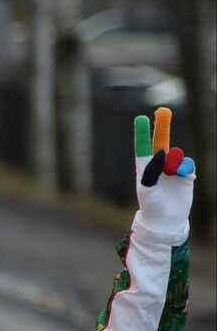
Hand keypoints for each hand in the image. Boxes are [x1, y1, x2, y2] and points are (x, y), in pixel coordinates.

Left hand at [134, 107, 195, 235]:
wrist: (166, 220)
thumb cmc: (151, 204)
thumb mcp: (146, 186)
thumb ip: (152, 168)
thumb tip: (162, 150)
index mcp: (144, 167)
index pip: (143, 146)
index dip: (142, 133)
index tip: (140, 118)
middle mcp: (158, 165)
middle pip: (161, 141)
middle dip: (162, 126)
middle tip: (163, 110)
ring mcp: (172, 170)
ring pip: (177, 154)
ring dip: (174, 160)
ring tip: (171, 173)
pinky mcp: (186, 176)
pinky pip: (188, 164)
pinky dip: (185, 166)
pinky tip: (181, 174)